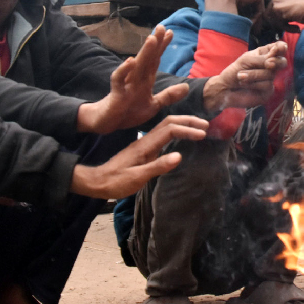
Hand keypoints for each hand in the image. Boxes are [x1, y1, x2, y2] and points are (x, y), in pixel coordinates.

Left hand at [70, 115, 208, 198]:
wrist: (97, 181)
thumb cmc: (116, 182)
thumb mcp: (137, 177)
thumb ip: (157, 166)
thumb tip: (179, 156)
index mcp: (145, 145)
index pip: (170, 130)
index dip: (187, 130)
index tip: (203, 135)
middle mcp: (145, 141)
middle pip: (169, 122)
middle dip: (188, 121)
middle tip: (206, 125)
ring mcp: (144, 144)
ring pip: (166, 126)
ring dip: (183, 124)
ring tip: (198, 128)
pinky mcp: (143, 149)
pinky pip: (163, 134)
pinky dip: (176, 131)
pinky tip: (180, 137)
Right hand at [77, 26, 190, 134]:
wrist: (108, 123)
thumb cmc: (129, 111)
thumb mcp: (153, 105)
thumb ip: (168, 96)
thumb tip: (186, 87)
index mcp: (145, 79)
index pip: (155, 59)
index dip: (162, 46)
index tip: (171, 32)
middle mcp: (136, 78)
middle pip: (147, 58)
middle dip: (155, 42)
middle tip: (162, 27)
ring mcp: (126, 84)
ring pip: (137, 65)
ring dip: (144, 52)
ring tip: (152, 39)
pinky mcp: (117, 93)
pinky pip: (119, 79)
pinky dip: (124, 70)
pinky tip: (130, 61)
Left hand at [202, 41, 287, 114]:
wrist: (225, 89)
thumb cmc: (234, 72)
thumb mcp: (247, 60)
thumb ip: (263, 59)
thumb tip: (275, 60)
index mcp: (264, 54)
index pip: (278, 48)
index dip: (281, 47)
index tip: (281, 47)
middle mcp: (270, 66)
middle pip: (282, 62)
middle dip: (276, 62)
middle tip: (268, 64)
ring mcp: (270, 79)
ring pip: (271, 74)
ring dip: (254, 74)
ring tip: (240, 76)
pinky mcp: (268, 91)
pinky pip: (267, 85)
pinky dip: (254, 84)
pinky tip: (245, 84)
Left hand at [266, 0, 303, 43]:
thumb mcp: (293, 5)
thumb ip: (283, 9)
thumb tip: (272, 20)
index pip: (271, 11)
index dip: (279, 19)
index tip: (289, 22)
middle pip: (269, 16)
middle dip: (279, 23)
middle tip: (292, 25)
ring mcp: (275, 1)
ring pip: (272, 20)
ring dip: (283, 26)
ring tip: (295, 27)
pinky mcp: (276, 9)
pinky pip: (276, 24)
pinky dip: (286, 28)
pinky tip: (297, 27)